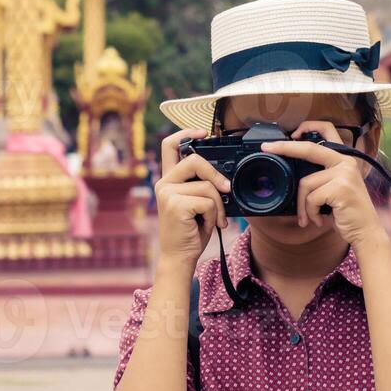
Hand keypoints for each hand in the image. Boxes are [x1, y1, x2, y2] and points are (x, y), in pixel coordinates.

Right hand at [154, 129, 229, 268]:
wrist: (179, 258)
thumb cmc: (191, 231)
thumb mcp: (197, 204)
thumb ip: (202, 186)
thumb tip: (224, 176)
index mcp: (168, 180)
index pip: (170, 145)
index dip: (186, 133)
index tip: (204, 132)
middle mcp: (164, 184)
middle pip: (194, 160)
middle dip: (215, 174)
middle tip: (227, 189)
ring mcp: (167, 193)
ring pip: (207, 186)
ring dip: (218, 205)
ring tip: (215, 220)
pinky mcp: (175, 204)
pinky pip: (208, 201)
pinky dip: (214, 215)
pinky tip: (206, 225)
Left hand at [263, 122, 387, 253]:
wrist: (365, 232)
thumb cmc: (346, 211)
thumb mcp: (335, 187)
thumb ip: (321, 175)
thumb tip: (293, 171)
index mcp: (344, 159)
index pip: (328, 131)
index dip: (309, 127)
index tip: (292, 132)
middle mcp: (346, 162)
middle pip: (309, 149)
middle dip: (285, 147)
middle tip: (266, 148)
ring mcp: (344, 174)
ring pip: (306, 183)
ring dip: (303, 205)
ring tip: (309, 217)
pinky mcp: (341, 188)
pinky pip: (311, 198)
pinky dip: (310, 212)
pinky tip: (319, 220)